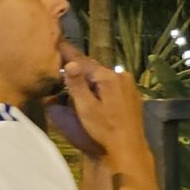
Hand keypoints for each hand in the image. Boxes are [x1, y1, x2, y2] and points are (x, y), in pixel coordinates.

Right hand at [58, 52, 148, 166]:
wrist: (129, 147)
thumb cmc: (105, 130)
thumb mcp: (86, 108)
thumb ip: (77, 85)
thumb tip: (70, 63)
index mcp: (108, 77)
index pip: (83, 61)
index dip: (68, 54)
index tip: (57, 42)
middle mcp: (121, 75)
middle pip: (94, 68)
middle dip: (78, 67)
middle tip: (61, 61)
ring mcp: (129, 84)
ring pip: (103, 76)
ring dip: (89, 77)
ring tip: (74, 75)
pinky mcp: (132, 94)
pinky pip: (112, 83)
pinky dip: (100, 84)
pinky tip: (93, 90)